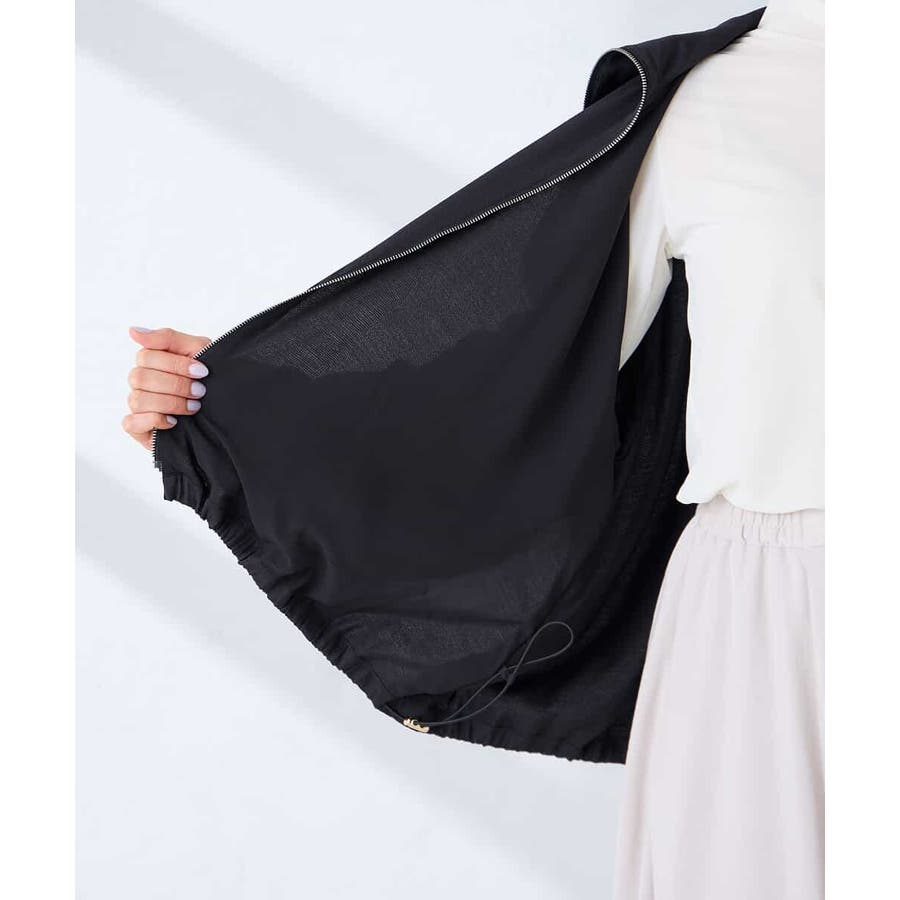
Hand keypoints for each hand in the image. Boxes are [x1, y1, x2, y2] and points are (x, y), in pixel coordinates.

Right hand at [122, 326, 211, 449]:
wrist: (230, 409)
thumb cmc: (212, 377)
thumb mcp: (198, 350)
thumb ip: (167, 338)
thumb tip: (132, 331)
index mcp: (151, 361)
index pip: (146, 356)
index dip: (175, 365)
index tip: (202, 371)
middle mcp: (141, 383)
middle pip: (140, 377)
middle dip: (176, 385)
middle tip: (200, 391)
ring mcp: (138, 406)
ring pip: (138, 400)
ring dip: (170, 403)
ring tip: (194, 407)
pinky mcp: (139, 428)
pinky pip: (130, 423)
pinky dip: (153, 421)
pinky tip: (174, 422)